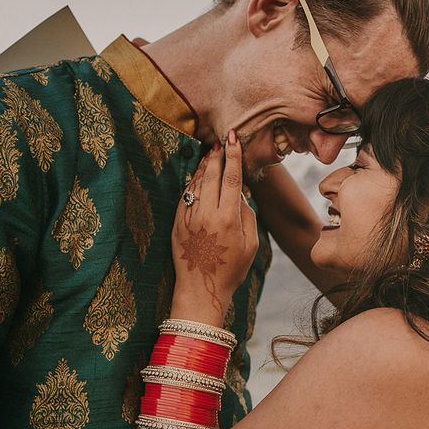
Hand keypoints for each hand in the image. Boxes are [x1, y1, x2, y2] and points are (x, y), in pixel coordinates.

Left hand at [171, 132, 258, 325]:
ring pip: (196, 182)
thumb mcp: (251, 245)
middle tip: (221, 140)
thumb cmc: (231, 270)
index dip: (234, 155)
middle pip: (212, 174)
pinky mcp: (178, 223)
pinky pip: (186, 196)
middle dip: (217, 155)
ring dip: (204, 166)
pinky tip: (197, 177)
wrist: (201, 289)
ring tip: (210, 154)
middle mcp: (207, 214)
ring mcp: (190, 217)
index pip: (232, 178)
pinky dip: (192, 183)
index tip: (234, 139)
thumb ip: (248, 216)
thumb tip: (241, 196)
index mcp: (229, 218)